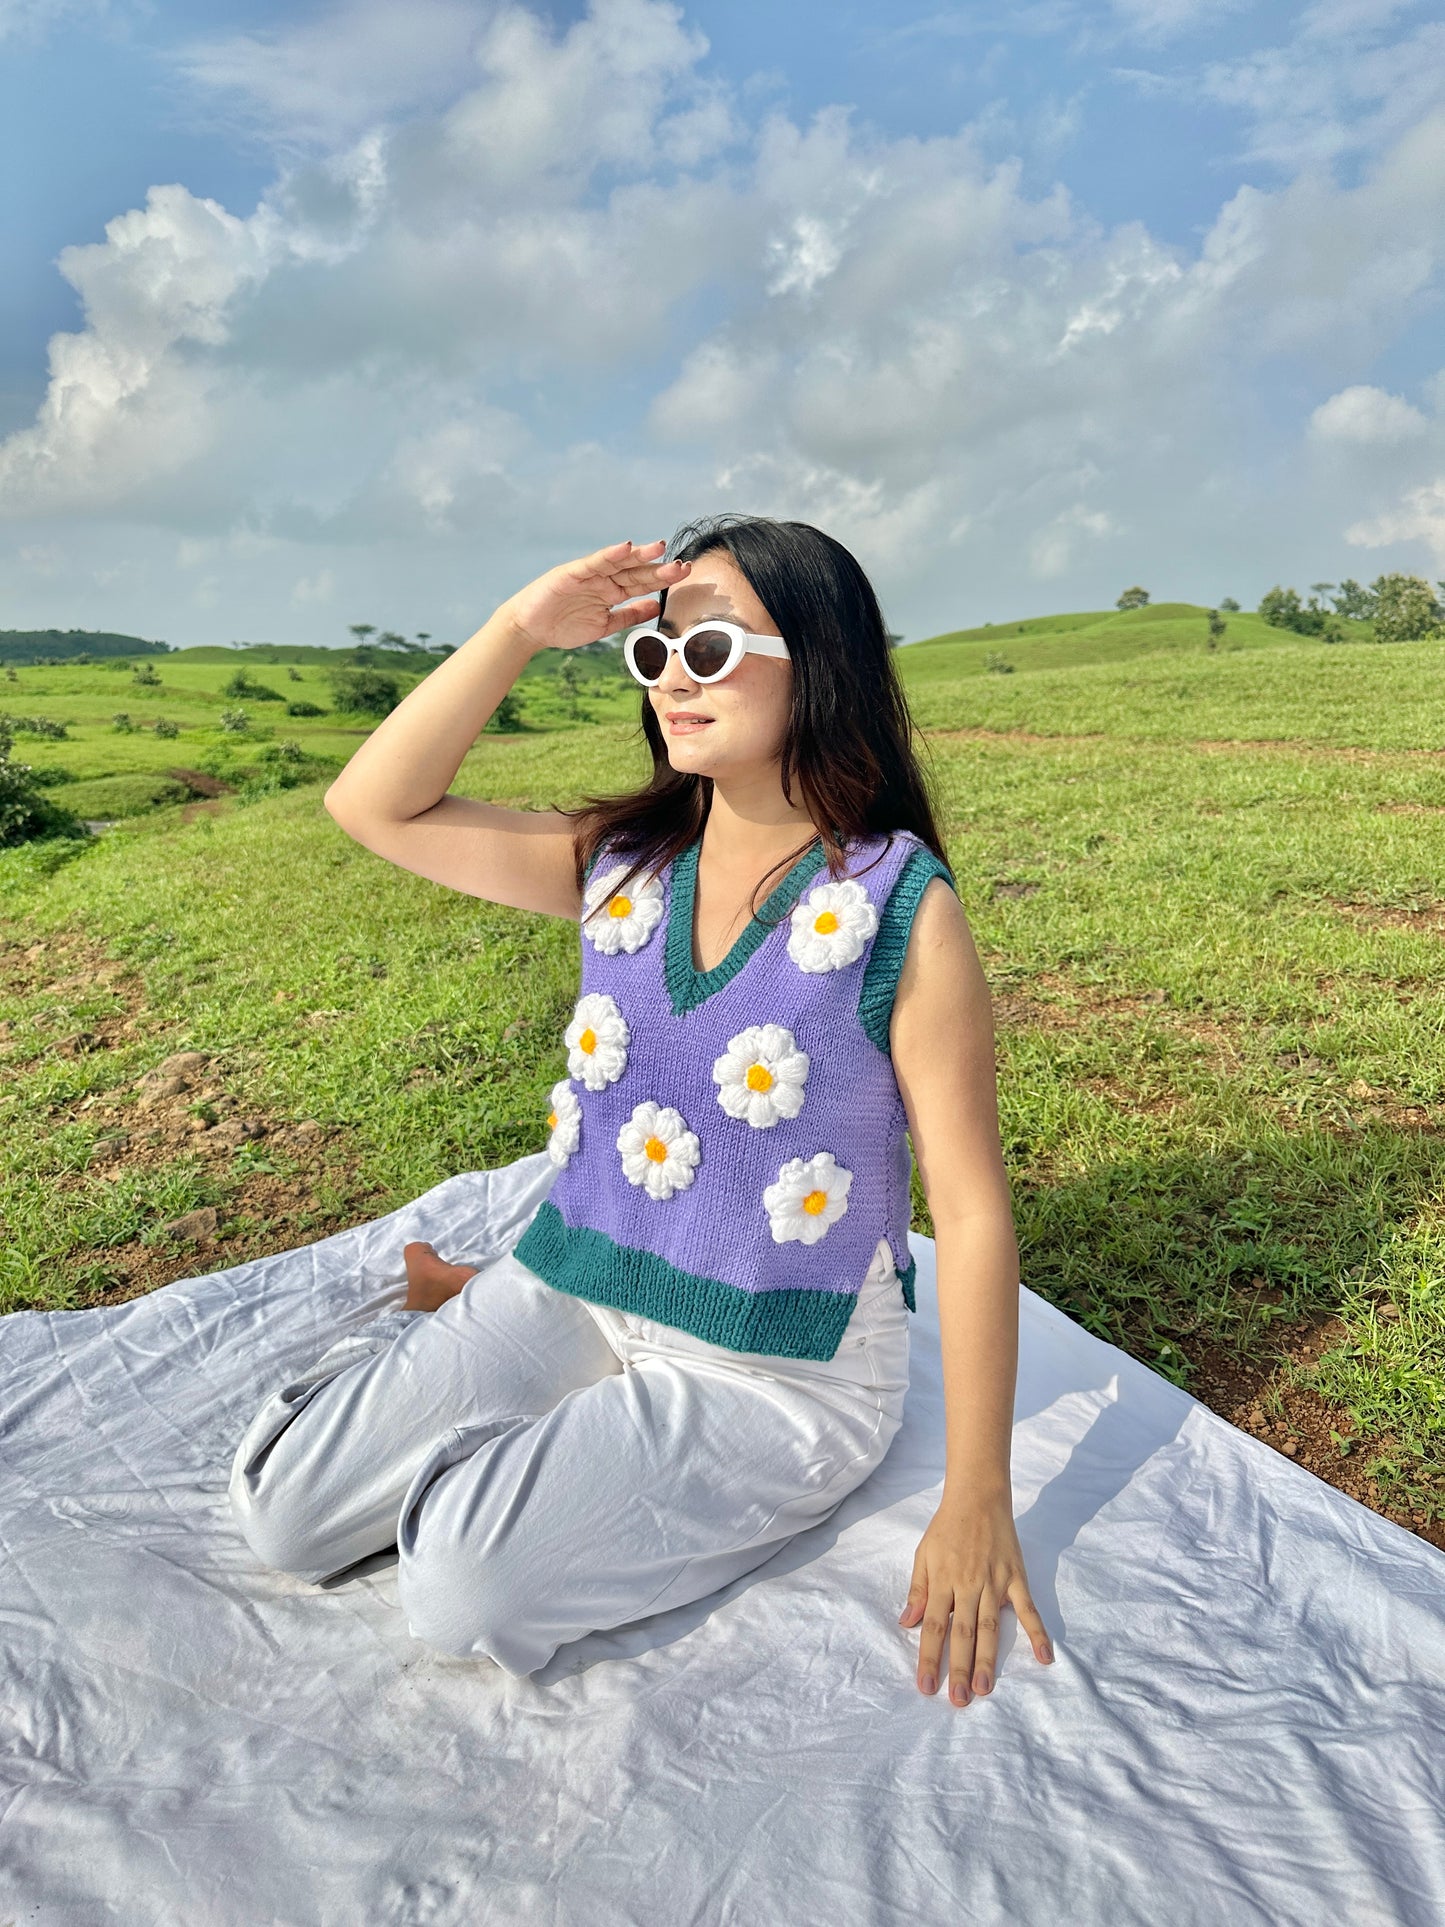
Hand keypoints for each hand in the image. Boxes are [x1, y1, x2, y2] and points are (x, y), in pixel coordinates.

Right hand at [497, 539, 691, 653]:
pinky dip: (609, 554)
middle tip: (682, 564)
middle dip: (658, 567)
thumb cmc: (564, 626)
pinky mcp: (572, 572)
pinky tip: (625, 548)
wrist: (530, 629)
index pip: (643, 583)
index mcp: (613, 592)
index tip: (686, 574)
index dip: (663, 578)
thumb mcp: (604, 626)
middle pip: (636, 571)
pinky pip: (594, 562)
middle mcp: (604, 580)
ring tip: (659, 547)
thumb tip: (656, 609)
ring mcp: (590, 574)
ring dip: (639, 555)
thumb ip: (629, 616)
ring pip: (619, 562)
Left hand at [897, 1489, 1053, 1704]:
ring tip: (984, 1691)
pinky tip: (1045, 1658)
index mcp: (942, 1580)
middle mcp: (968, 1585)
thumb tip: (906, 1622)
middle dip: (959, 1668)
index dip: (929, 1657)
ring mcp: (994, 1582)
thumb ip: (917, 1589)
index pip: (932, 1626)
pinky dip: (1037, 1633)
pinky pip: (1028, 1609)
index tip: (926, 1686)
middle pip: (962, 1633)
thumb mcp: (923, 1554)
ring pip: (990, 1627)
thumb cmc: (947, 1527)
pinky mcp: (1016, 1578)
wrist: (978, 1496)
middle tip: (958, 1701)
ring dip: (987, 1660)